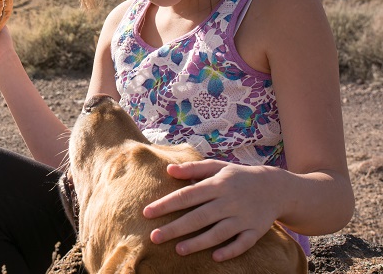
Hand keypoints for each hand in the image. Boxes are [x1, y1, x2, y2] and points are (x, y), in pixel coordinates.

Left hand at [142, 160, 282, 260]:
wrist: (276, 187)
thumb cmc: (238, 177)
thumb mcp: (217, 167)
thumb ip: (193, 169)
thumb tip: (169, 169)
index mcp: (217, 185)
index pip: (187, 195)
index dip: (166, 204)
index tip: (147, 213)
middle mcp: (229, 201)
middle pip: (199, 217)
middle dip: (175, 228)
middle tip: (154, 237)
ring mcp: (243, 217)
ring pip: (219, 232)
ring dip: (199, 242)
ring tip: (178, 250)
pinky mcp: (255, 231)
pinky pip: (242, 243)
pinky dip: (230, 250)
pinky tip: (214, 257)